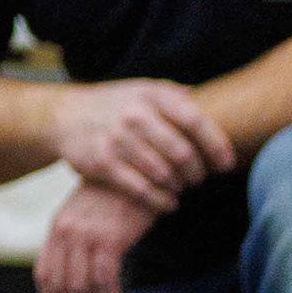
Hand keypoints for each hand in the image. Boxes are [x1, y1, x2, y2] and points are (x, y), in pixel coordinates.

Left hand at [35, 180, 160, 292]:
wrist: (144, 167)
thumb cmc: (122, 194)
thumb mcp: (90, 213)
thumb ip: (80, 238)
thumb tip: (79, 274)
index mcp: (57, 227)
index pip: (44, 274)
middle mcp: (65, 231)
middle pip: (60, 285)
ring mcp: (85, 235)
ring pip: (80, 287)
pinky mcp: (109, 238)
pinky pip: (102, 281)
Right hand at [48, 77, 232, 208]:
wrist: (65, 116)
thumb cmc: (114, 104)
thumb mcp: (143, 89)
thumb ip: (175, 95)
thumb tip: (211, 100)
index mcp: (152, 96)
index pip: (196, 122)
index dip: (217, 146)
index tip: (226, 164)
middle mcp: (135, 116)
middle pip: (182, 153)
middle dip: (197, 172)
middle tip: (200, 179)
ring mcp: (117, 140)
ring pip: (163, 173)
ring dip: (179, 186)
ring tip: (182, 188)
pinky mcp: (102, 163)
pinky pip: (140, 188)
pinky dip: (160, 200)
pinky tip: (169, 203)